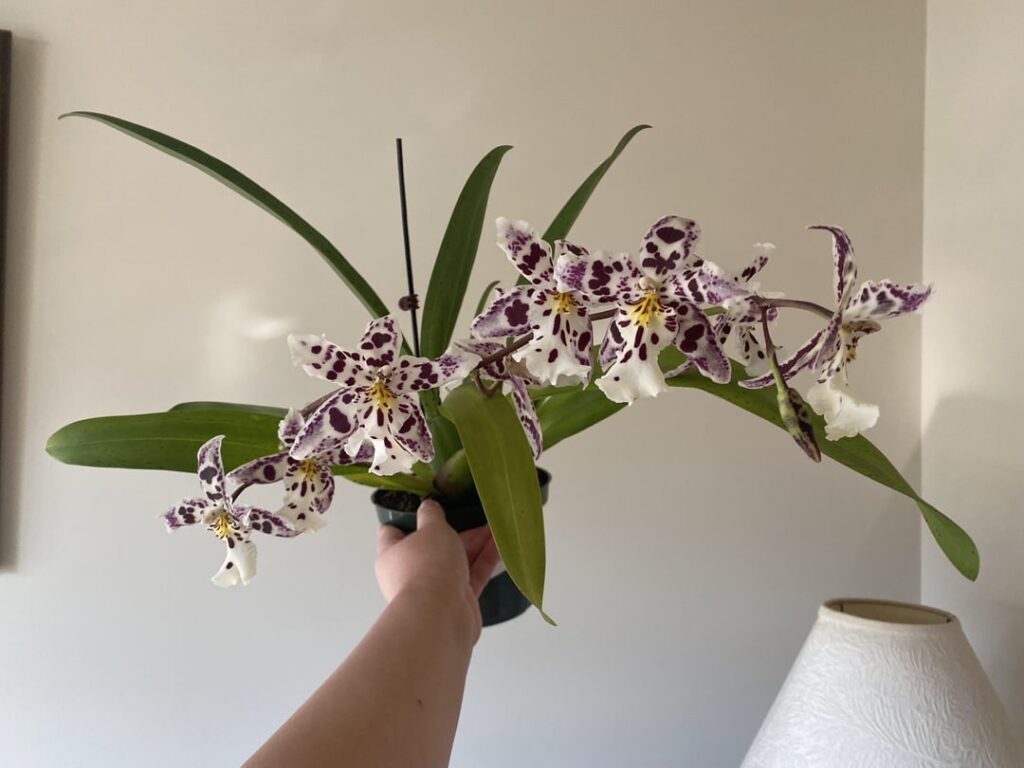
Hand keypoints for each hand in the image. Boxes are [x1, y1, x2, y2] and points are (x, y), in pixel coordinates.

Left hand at [375, 499, 499, 640]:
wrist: (441, 615)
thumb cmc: (427, 565)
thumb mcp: (430, 529)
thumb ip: (431, 515)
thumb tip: (427, 506)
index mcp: (392, 555)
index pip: (393, 532)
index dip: (406, 516)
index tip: (424, 503)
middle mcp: (409, 572)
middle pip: (431, 545)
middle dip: (452, 528)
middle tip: (471, 509)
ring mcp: (434, 588)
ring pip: (455, 559)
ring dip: (474, 542)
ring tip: (494, 521)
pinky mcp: (457, 600)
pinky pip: (472, 575)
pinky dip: (484, 559)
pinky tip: (501, 542)